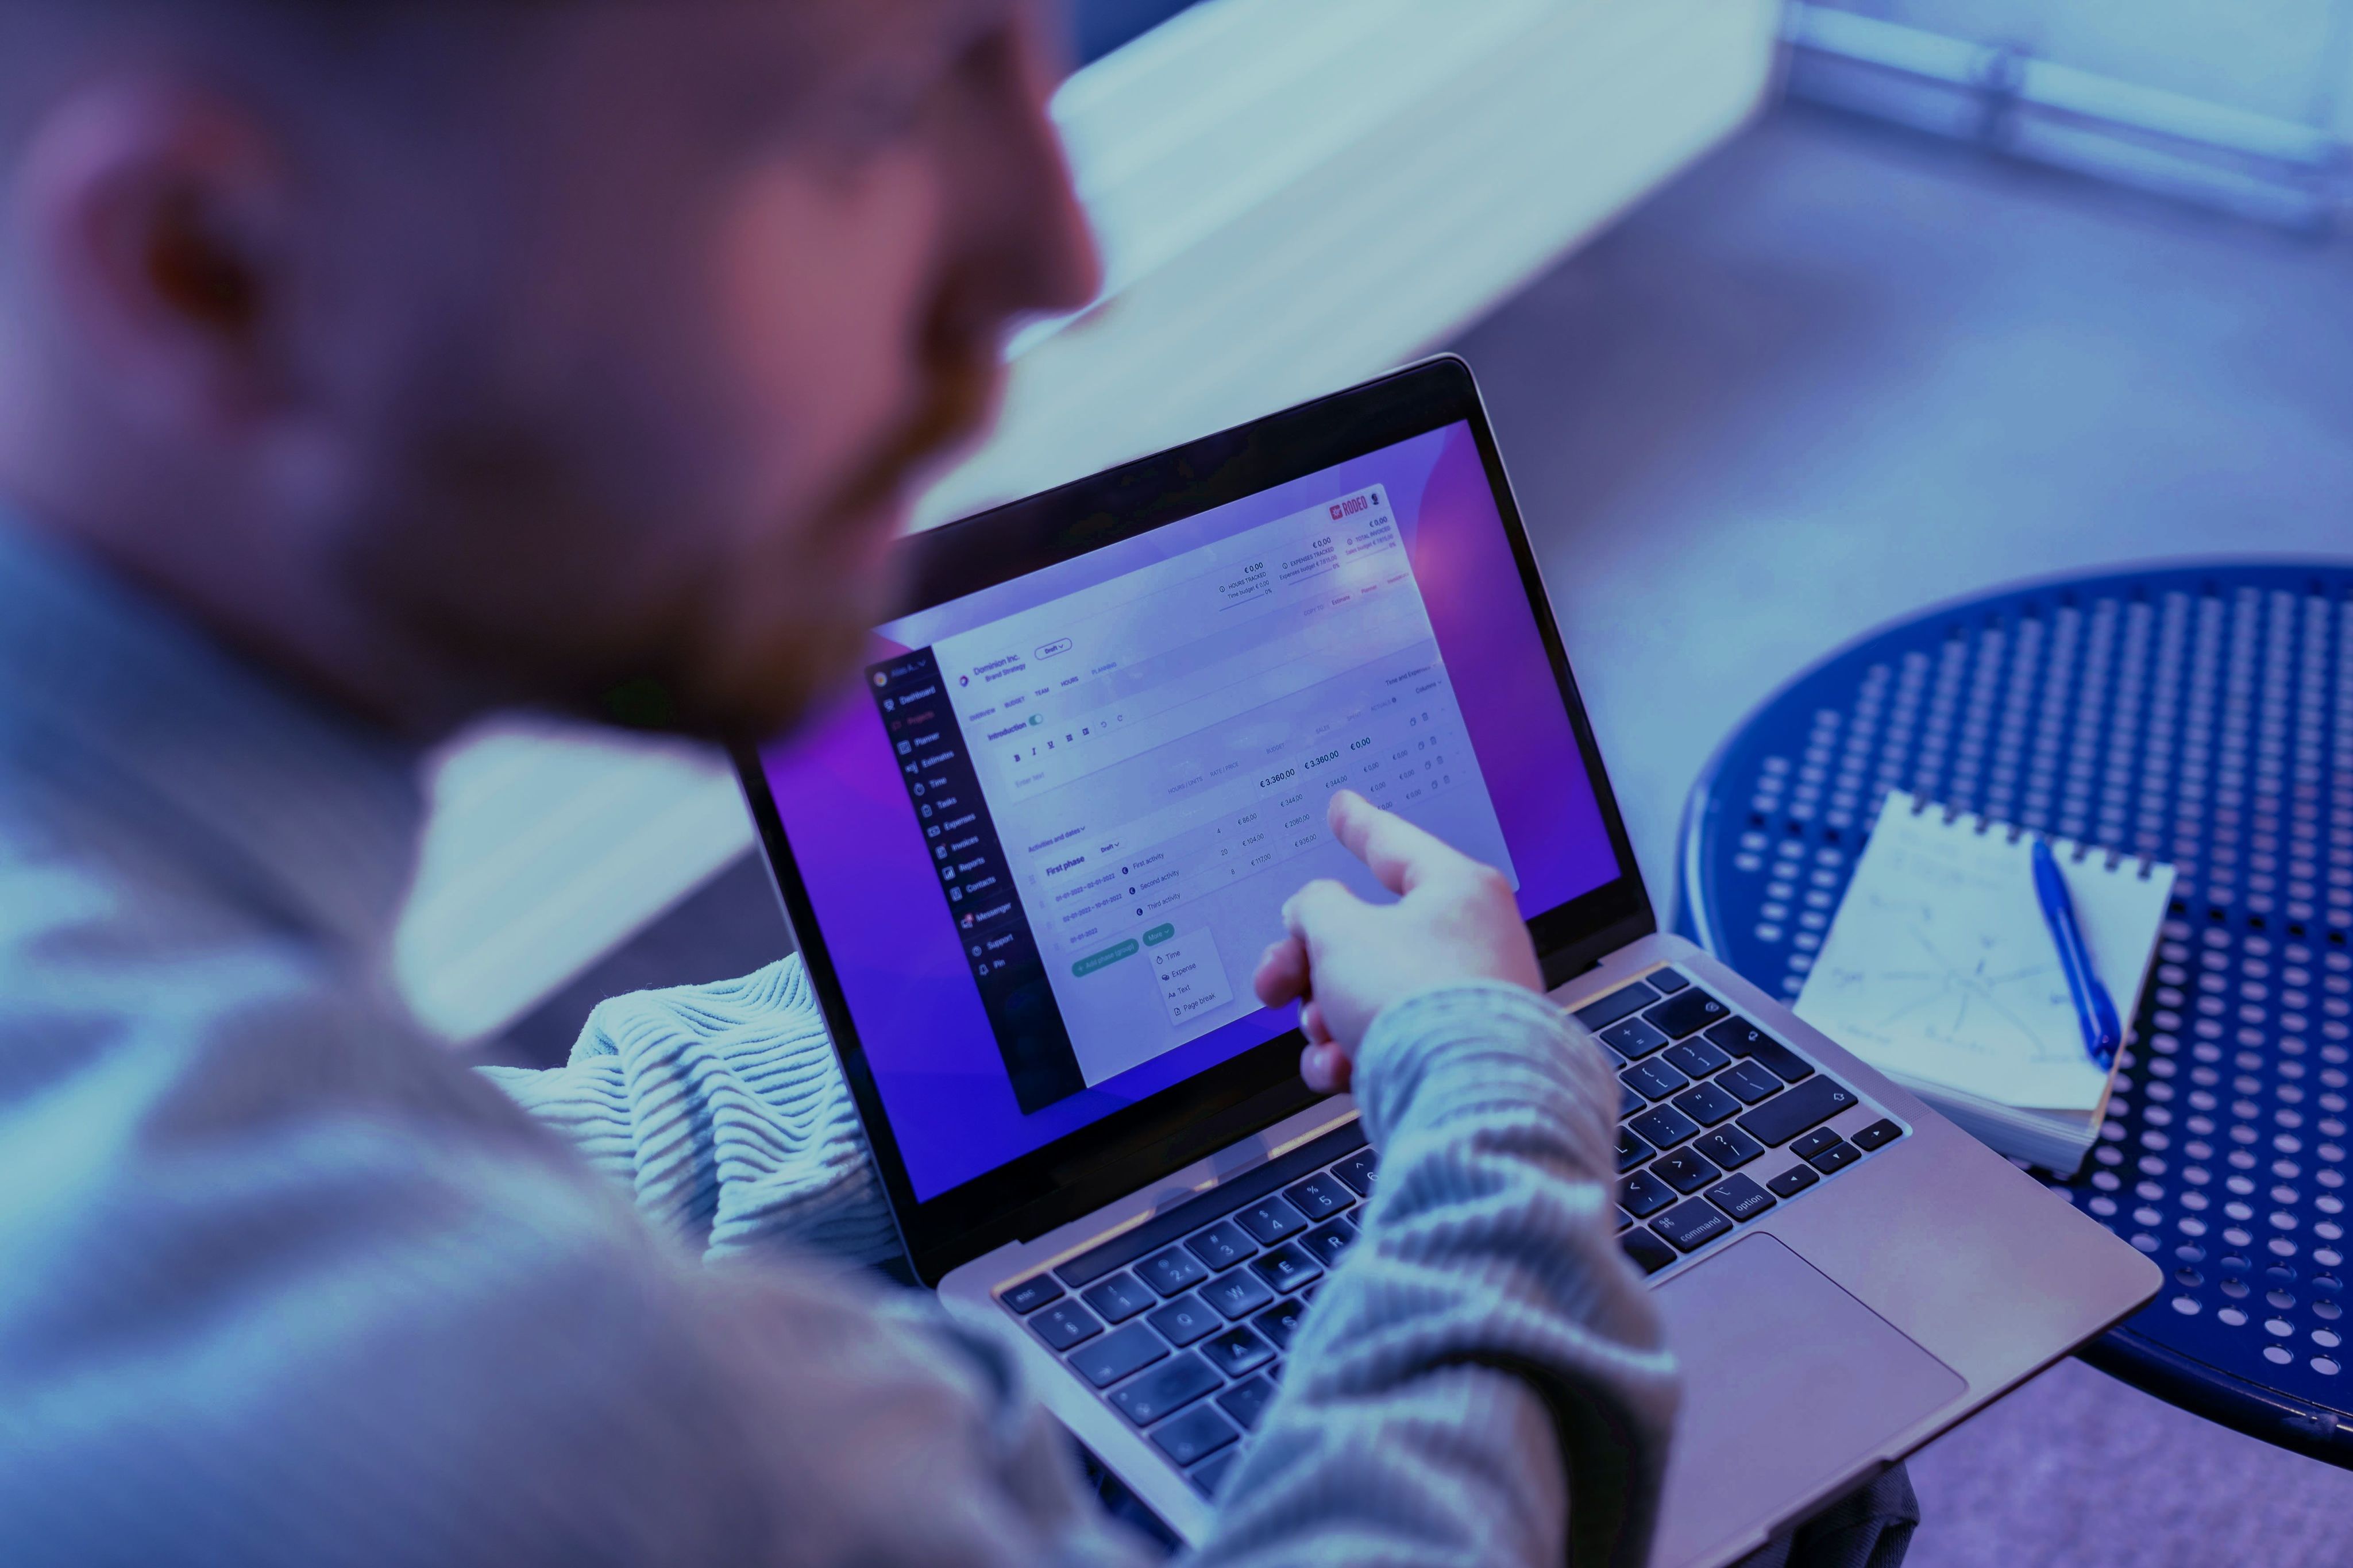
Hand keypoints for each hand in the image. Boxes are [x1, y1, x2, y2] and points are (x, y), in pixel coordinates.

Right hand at [1253, 789, 1542, 1094]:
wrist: (1466, 1099)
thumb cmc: (1421, 1002)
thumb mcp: (1341, 933)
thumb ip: (1315, 907)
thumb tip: (1313, 912)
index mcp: (1456, 890)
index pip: (1395, 843)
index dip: (1358, 824)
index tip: (1342, 807)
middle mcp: (1470, 940)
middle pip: (1365, 934)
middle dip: (1309, 962)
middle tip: (1276, 981)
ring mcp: (1464, 999)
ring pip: (1367, 992)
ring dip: (1327, 1015)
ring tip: (1322, 1032)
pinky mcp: (1454, 1052)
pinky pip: (1387, 1041)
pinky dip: (1353, 1055)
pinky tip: (1341, 1069)